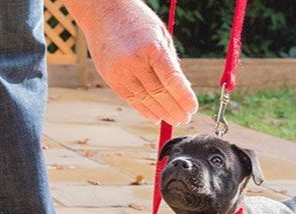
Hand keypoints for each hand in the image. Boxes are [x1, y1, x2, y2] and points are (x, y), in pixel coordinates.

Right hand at [65, 0, 197, 124]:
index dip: (184, 97)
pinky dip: (144, 109)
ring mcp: (120, 71)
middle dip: (175, 108)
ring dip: (161, 112)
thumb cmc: (136, 20)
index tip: (193, 108)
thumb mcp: (160, 35)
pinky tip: (155, 117)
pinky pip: (130, 99)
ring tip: (174, 119)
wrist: (102, 11)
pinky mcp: (110, 78)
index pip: (172, 80)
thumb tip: (183, 88)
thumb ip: (170, 61)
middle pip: (159, 93)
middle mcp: (134, 61)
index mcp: (151, 48)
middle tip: (186, 118)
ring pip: (145, 99)